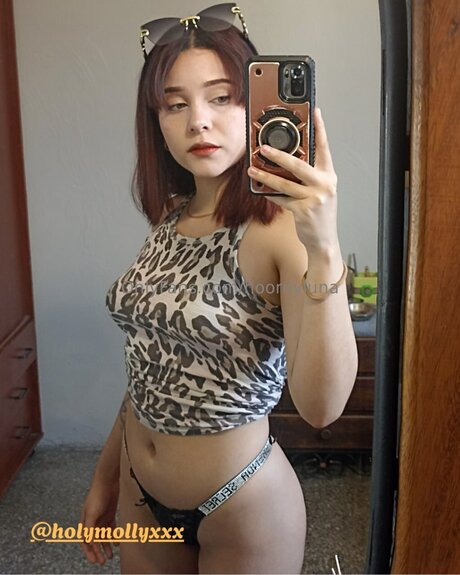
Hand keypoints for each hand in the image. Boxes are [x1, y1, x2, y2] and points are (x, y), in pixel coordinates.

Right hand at [80, 476, 118, 565]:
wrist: (107, 481)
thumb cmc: (97, 495)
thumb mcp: (92, 513)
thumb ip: (90, 528)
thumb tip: (89, 542)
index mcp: (85, 522)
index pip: (86, 542)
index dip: (89, 552)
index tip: (95, 561)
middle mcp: (93, 522)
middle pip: (95, 541)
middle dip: (98, 552)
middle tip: (104, 561)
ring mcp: (101, 518)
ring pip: (103, 536)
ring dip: (106, 546)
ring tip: (111, 556)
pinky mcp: (110, 514)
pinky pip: (111, 528)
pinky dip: (113, 536)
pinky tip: (117, 543)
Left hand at [247, 107, 338, 253]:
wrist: (324, 240)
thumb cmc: (319, 213)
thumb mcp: (320, 190)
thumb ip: (308, 175)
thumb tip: (286, 161)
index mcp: (328, 176)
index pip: (324, 147)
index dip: (320, 128)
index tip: (314, 111)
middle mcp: (324, 185)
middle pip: (298, 164)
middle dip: (278, 155)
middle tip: (263, 147)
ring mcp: (314, 198)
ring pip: (284, 183)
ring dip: (265, 175)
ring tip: (252, 169)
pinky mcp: (302, 211)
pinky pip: (281, 199)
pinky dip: (269, 194)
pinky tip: (260, 189)